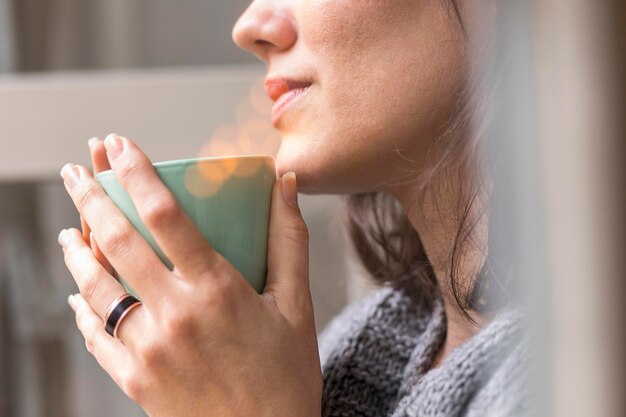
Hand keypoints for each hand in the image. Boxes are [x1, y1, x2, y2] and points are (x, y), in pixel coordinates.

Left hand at [58, 134, 322, 416]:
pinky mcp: (134, 379)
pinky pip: (95, 336)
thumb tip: (287, 183)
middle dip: (90, 198)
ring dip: (76, 250)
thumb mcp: (297, 306)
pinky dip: (82, 309)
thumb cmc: (287, 376)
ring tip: (68, 229)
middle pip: (118, 243)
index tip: (121, 145)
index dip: (138, 174)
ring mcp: (148, 349)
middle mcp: (174, 315)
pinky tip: (78, 295)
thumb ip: (290, 241)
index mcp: (216, 291)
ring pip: (95, 287)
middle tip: (75, 169)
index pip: (167, 216)